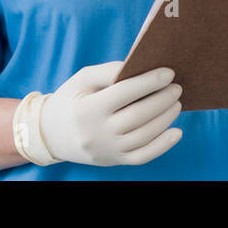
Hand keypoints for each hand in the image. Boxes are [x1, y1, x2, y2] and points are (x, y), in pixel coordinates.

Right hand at [28, 62, 182, 166]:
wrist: (51, 134)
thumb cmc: (71, 99)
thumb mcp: (82, 78)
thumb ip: (109, 71)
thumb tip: (141, 67)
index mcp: (87, 109)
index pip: (124, 92)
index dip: (149, 81)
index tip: (169, 73)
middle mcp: (97, 133)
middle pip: (138, 115)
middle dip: (162, 100)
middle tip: (177, 87)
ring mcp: (106, 150)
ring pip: (144, 136)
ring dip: (165, 119)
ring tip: (176, 103)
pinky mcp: (113, 161)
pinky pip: (142, 156)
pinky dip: (162, 146)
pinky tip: (176, 132)